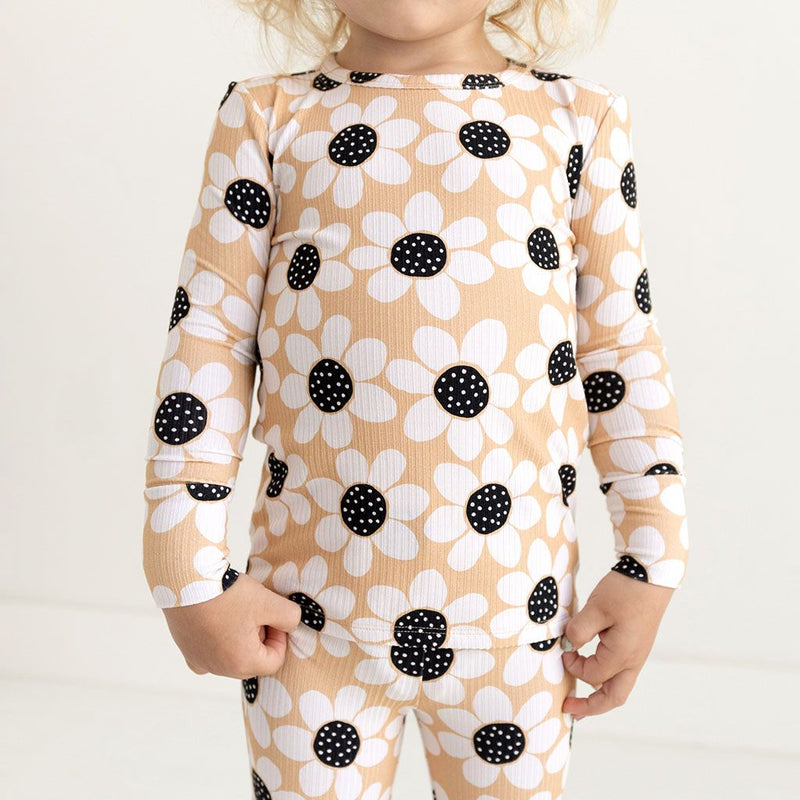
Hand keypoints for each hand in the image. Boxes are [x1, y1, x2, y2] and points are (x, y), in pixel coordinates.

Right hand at [162, 572, 302, 678]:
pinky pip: (210, 650)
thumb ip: (290, 617)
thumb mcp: (269, 602)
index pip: (275, 660)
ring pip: (232, 654)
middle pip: (253, 659)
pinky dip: (218, 637)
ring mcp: (200, 660)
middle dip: (259, 636)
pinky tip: (218, 616)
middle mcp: (219, 669)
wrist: (186, 581)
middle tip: (254, 610)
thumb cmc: (228, 594)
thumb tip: (291, 625)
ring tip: (235, 608)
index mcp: (242, 664)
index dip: (279, 636)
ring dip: (240, 635)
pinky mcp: (186, 649)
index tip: (271, 614)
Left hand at [561, 569, 673, 719]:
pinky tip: (594, 673)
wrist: (651, 575)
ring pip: (619, 686)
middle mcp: (633, 660)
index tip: (563, 650)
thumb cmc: (625, 591)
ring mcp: (637, 654)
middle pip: (614, 697)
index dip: (573, 666)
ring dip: (599, 695)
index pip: (592, 675)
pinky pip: (621, 671)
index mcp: (623, 655)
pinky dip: (605, 679)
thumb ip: (578, 630)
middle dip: (591, 707)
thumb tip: (568, 646)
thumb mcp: (595, 608)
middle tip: (570, 711)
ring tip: (581, 701)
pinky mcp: (636, 645)